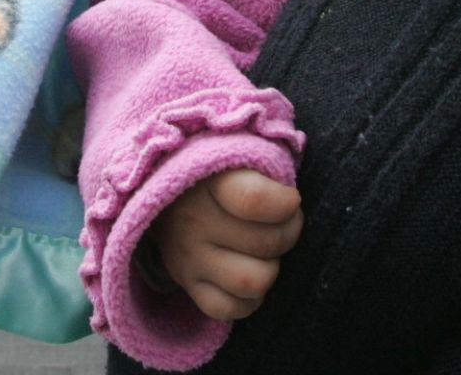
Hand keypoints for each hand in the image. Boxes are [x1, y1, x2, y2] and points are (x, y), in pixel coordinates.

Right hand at [149, 169, 301, 321]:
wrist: (164, 189)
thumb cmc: (218, 167)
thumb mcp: (236, 150)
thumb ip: (266, 162)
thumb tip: (296, 191)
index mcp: (208, 179)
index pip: (255, 200)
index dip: (286, 203)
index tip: (289, 197)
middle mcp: (193, 220)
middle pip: (267, 243)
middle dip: (289, 232)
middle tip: (284, 221)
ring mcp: (188, 257)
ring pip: (253, 282)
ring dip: (271, 267)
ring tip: (266, 250)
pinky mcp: (187, 284)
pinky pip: (229, 309)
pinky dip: (250, 298)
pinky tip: (250, 272)